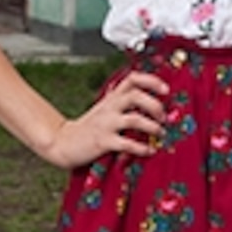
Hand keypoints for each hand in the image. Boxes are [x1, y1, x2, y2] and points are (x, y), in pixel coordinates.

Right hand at [41, 68, 169, 167]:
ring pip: (134, 119)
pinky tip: (148, 151)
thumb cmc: (90, 127)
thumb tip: (151, 105)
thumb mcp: (105, 109)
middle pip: (136, 96)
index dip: (151, 81)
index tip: (166, 90)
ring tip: (160, 133)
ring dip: (152, 127)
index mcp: (112, 98)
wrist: (64, 142)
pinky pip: (127, 144)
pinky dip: (141, 148)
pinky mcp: (103, 141)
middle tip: (163, 117)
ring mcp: (106, 124)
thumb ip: (123, 104)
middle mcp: (109, 107)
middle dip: (155, 105)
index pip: (132, 79)